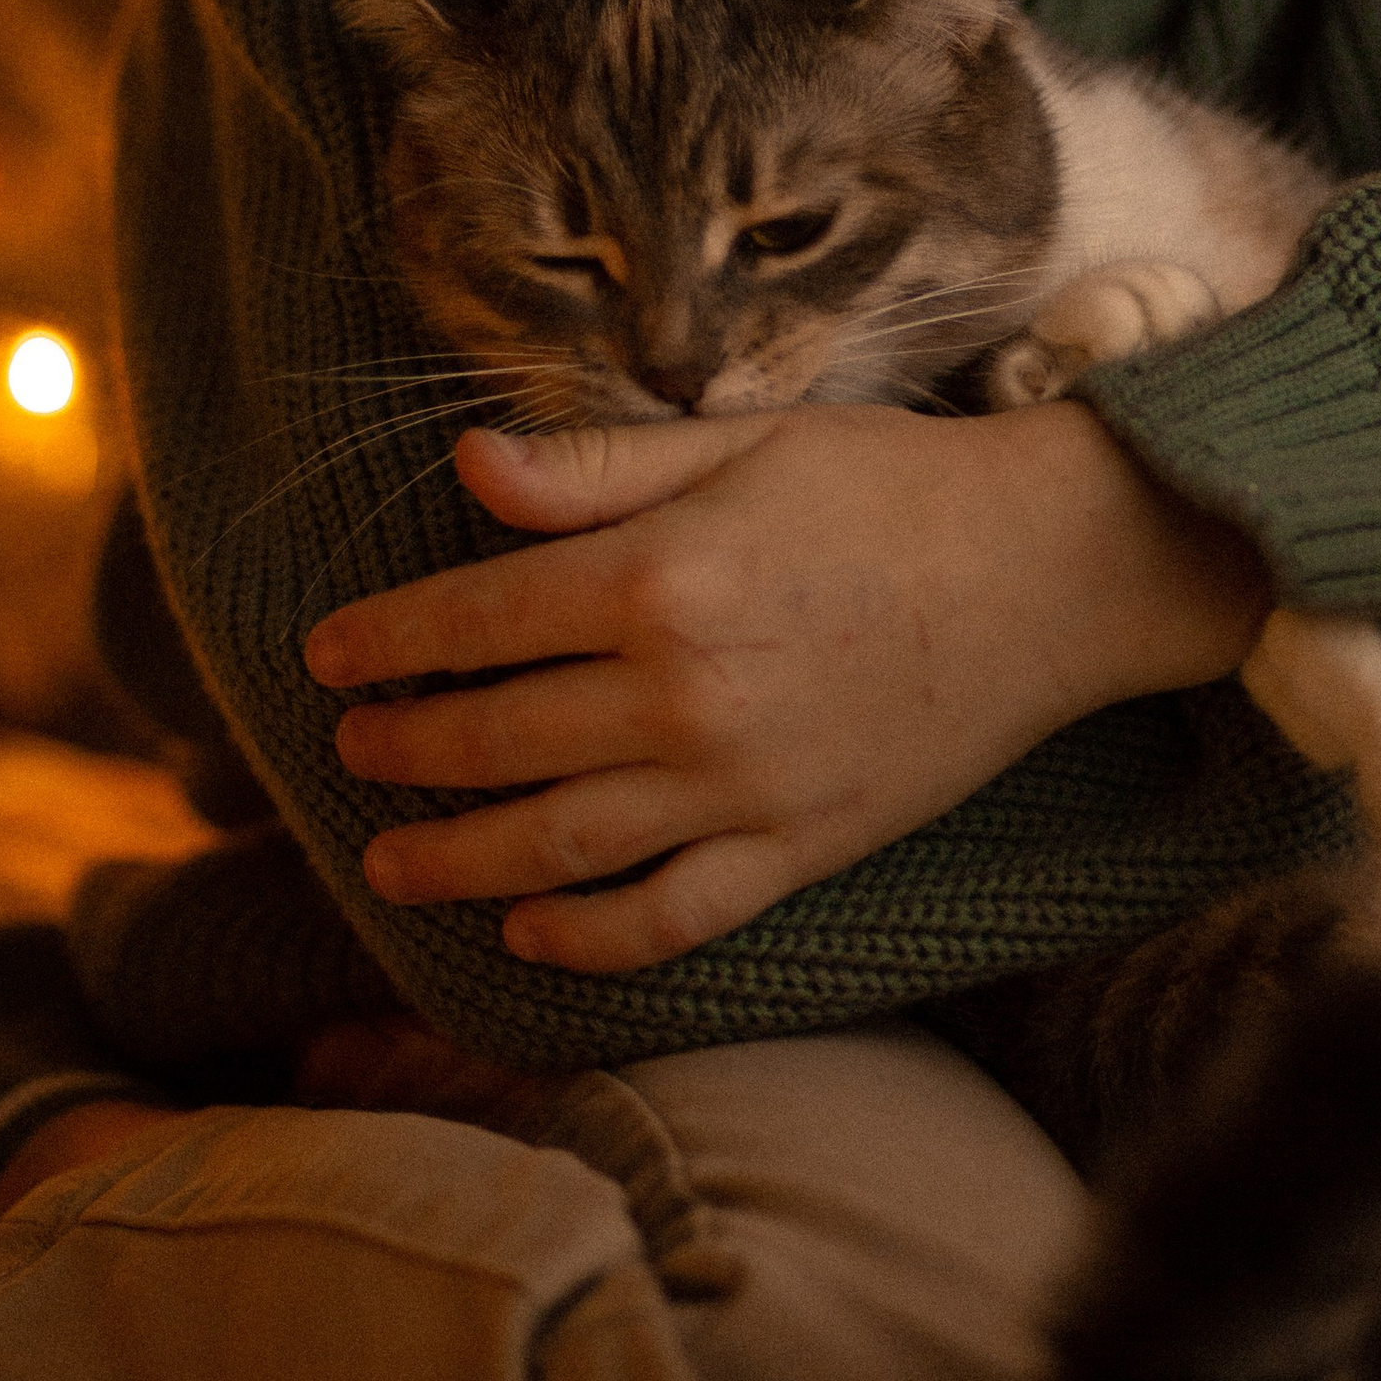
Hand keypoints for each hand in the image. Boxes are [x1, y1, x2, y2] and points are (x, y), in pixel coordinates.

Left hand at [302, 402, 1265, 973]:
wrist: (1052, 569)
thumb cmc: (893, 486)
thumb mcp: (740, 441)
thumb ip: (597, 468)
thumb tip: (467, 468)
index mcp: (657, 579)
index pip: (473, 620)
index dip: (386, 642)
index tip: (328, 657)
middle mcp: (681, 696)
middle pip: (494, 742)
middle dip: (403, 748)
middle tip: (352, 750)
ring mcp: (738, 788)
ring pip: (555, 848)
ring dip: (456, 861)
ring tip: (392, 861)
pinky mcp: (797, 850)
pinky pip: (666, 918)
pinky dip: (586, 939)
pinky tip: (528, 932)